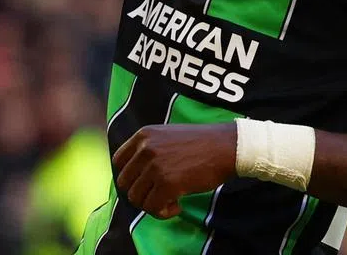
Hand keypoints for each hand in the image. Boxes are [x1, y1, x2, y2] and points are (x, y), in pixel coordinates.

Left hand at [113, 123, 236, 218]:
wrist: (227, 147)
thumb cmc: (202, 144)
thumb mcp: (169, 136)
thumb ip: (150, 149)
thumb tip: (135, 176)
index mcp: (144, 135)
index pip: (119, 161)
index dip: (131, 177)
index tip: (146, 183)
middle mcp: (146, 148)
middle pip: (124, 183)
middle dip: (141, 193)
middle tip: (160, 195)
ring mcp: (155, 166)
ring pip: (136, 198)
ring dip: (152, 205)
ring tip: (171, 201)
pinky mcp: (167, 184)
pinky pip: (152, 208)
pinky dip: (163, 212)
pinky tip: (178, 206)